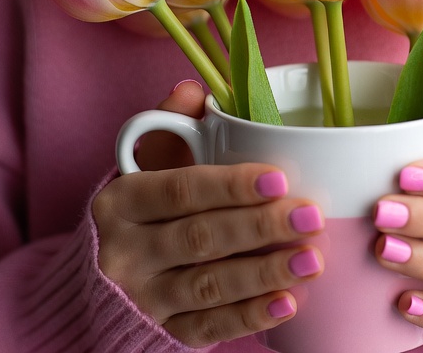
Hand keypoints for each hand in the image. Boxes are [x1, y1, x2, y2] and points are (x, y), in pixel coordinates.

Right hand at [93, 81, 326, 346]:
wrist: (111, 271)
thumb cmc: (147, 205)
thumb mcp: (149, 164)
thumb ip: (171, 126)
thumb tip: (193, 92)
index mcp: (120, 201)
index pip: (178, 190)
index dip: (230, 185)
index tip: (279, 178)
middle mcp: (124, 251)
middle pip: (198, 238)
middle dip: (259, 227)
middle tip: (310, 217)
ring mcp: (143, 296)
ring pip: (208, 285)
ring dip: (264, 274)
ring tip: (311, 260)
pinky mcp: (162, 330)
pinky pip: (208, 328)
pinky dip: (249, 317)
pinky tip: (287, 304)